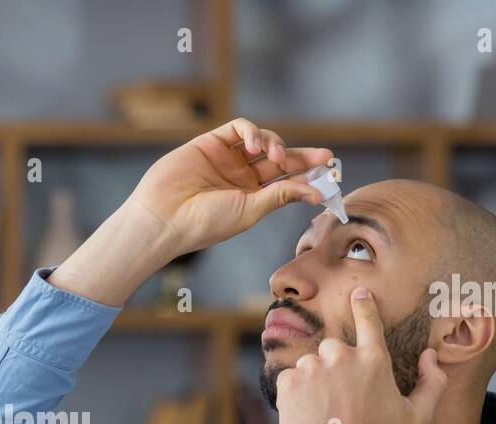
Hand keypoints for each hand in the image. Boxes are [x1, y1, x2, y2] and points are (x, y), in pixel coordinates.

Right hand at [127, 117, 334, 257]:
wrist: (165, 216)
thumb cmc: (205, 222)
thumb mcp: (250, 211)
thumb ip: (280, 195)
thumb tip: (313, 190)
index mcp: (250, 199)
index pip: (285, 183)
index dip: (308, 176)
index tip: (330, 174)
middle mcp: (240, 178)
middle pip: (279, 160)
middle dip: (303, 157)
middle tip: (325, 156)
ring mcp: (226, 159)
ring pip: (263, 141)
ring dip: (276, 145)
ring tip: (276, 158)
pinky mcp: (211, 142)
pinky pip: (240, 128)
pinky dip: (253, 132)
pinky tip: (254, 146)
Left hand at [275, 287, 448, 423]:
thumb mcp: (420, 417)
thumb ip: (433, 382)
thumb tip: (430, 356)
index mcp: (375, 359)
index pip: (368, 320)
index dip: (363, 305)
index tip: (359, 293)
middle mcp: (342, 356)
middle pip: (332, 349)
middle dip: (334, 368)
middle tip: (340, 402)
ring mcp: (313, 369)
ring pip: (308, 366)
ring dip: (313, 383)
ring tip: (324, 416)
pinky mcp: (288, 385)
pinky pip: (287, 381)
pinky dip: (293, 395)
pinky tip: (307, 418)